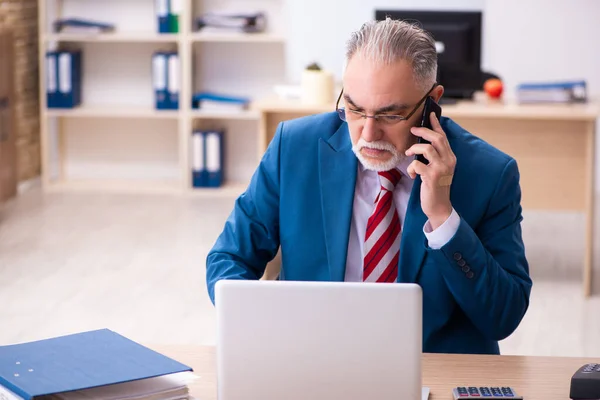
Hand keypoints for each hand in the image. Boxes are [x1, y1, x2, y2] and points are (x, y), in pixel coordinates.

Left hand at [405, 112, 455, 229]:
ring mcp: (441, 169)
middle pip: (437, 138)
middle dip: (423, 130)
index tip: (430, 114)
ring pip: (427, 149)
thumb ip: (433, 157)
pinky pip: (417, 164)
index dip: (436, 124)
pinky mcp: (432, 177)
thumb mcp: (437, 169)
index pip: (444, 137)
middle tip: (413, 129)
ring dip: (414, 148)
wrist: (439, 207)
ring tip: (408, 153)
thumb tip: (421, 144)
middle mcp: (449, 161)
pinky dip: (411, 168)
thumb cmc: (435, 187)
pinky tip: (412, 174)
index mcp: (450, 158)